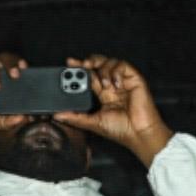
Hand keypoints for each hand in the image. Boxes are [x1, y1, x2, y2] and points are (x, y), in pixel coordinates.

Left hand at [53, 55, 172, 166]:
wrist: (138, 134)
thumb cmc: (121, 130)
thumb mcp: (93, 123)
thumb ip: (75, 117)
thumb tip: (57, 115)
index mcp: (104, 94)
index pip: (89, 76)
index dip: (79, 68)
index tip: (69, 64)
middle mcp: (113, 85)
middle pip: (99, 64)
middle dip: (89, 61)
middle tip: (81, 64)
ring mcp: (123, 81)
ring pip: (110, 62)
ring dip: (104, 70)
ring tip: (104, 84)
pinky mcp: (134, 79)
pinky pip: (123, 65)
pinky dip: (117, 72)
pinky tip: (116, 85)